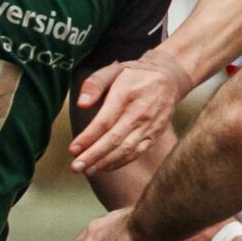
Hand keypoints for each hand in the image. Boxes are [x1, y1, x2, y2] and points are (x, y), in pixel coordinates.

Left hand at [68, 49, 190, 175]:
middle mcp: (139, 112)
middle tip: (75, 167)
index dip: (88, 138)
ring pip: (126, 149)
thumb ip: (94, 83)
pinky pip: (137, 152)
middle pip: (114, 139)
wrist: (168, 78)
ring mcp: (150, 125)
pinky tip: (105, 167)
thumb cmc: (135, 74)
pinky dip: (120, 162)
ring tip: (87, 171)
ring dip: (105, 162)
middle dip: (93, 156)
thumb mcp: (113, 69)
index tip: (72, 149)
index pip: (104, 122)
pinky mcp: (155, 134)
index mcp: (126, 94)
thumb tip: (81, 103)